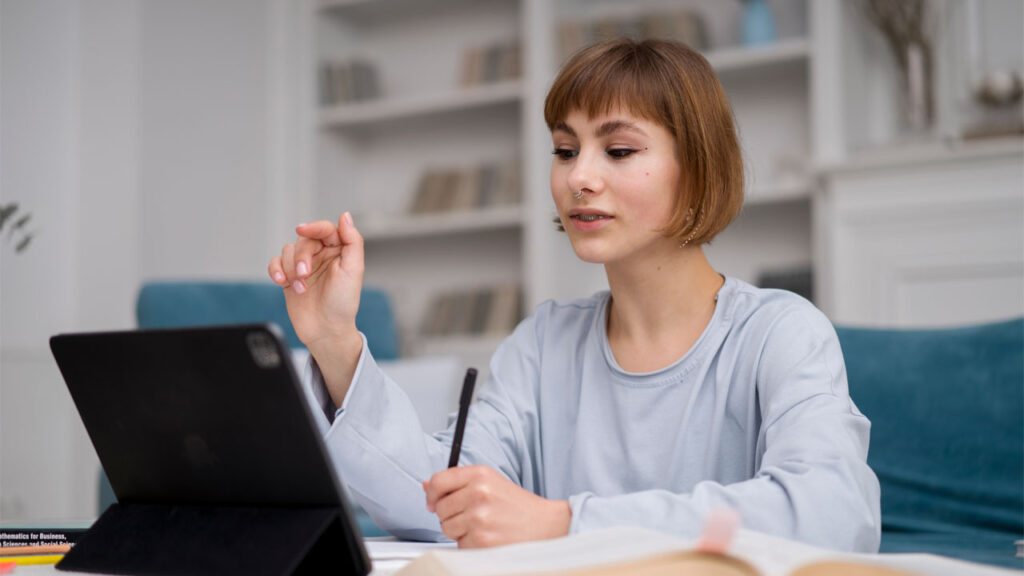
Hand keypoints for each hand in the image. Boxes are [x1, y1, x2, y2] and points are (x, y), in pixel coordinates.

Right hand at [268, 212, 363, 401]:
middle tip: (304, 275)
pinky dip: (275, 269)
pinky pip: (276, 263)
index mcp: (340, 251)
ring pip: (288, 250)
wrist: (326, 331)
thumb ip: (352, 241)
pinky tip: (280, 281)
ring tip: (299, 287)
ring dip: (290, 267)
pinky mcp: (289, 278)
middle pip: (304, 240)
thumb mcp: (353, 270)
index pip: (326, 229)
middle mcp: (322, 256)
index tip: (302, 229)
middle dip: (301, 256)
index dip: (314, 226)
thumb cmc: (343, 303)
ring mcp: (304, 266)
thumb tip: (345, 216)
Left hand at [423, 466, 570, 547]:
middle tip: (474, 516)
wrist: (546, 526)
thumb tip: (426, 486)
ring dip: (460, 531)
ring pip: (447, 528)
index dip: (432, 494)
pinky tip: (488, 538)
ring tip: (483, 527)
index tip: (434, 503)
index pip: (439, 481)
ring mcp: (480, 518)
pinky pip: (459, 545)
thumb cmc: (517, 506)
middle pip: (441, 508)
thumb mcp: (490, 483)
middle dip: (451, 515)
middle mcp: (479, 493)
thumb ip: (457, 482)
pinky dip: (470, 545)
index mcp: (480, 474)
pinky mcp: (481, 541)